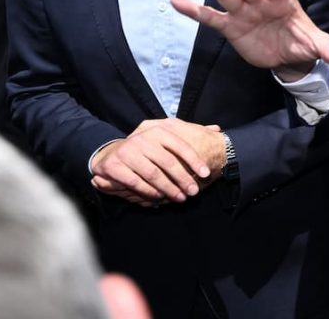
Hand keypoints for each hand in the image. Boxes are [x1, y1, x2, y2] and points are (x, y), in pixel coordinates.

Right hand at [90, 119, 221, 205]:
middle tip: (193, 192)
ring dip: (168, 188)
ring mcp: (127, 151)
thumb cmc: (147, 149)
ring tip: (180, 197)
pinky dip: (149, 191)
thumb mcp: (168, 138)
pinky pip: (135, 181)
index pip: (180, 145)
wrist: (110, 155)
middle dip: (183, 179)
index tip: (205, 174)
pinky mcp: (114, 165)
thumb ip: (192, 134)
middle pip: (168, 162)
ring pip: (153, 173)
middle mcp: (142, 138)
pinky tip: (159, 198)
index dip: (195, 160)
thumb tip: (217, 129)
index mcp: (158, 130)